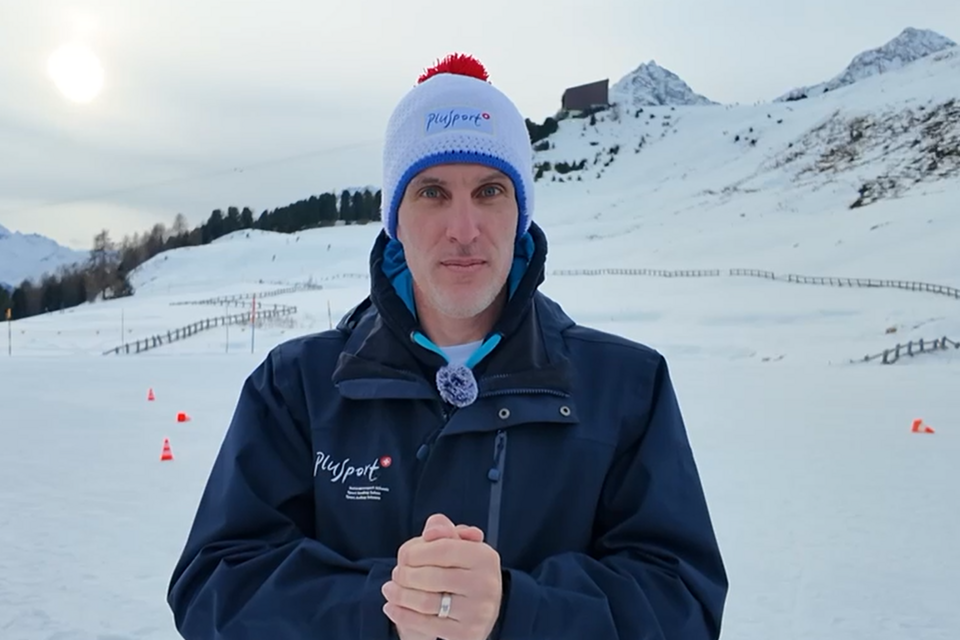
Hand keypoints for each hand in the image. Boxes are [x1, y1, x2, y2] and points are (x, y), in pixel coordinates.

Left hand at [383, 514, 501, 639]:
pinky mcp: (467, 634)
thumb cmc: (462, 571)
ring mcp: (478, 612)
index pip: (443, 549)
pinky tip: (391, 607)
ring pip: (426, 602)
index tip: (403, 555)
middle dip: (405, 575)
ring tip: (389, 589)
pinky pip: (426, 625)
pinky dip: (403, 615)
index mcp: (485, 557)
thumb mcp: (458, 545)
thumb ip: (443, 530)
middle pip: (431, 577)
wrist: (478, 611)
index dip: (416, 551)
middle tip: (396, 574)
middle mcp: (486, 584)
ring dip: (400, 595)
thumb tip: (432, 530)